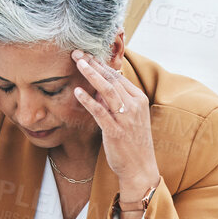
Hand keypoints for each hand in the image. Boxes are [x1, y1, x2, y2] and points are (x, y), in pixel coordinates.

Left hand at [71, 52, 159, 218]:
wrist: (140, 167)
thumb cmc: (133, 142)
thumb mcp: (129, 117)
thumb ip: (117, 101)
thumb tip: (101, 87)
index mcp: (138, 99)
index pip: (117, 76)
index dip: (101, 64)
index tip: (87, 54)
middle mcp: (134, 105)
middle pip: (111, 79)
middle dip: (93, 64)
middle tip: (77, 51)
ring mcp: (125, 118)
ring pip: (107, 90)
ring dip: (91, 75)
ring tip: (78, 62)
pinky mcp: (115, 131)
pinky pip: (100, 112)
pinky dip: (89, 101)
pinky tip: (77, 92)